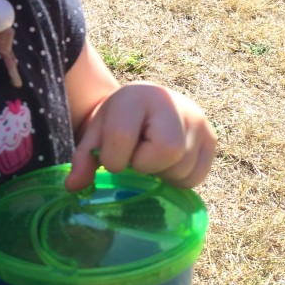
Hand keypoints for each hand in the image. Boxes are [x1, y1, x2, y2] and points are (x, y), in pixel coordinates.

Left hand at [66, 82, 216, 191]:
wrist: (146, 103)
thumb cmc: (118, 120)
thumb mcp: (96, 133)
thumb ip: (84, 158)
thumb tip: (73, 187)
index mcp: (137, 97)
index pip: (124, 137)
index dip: (114, 158)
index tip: (113, 156)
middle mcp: (174, 103)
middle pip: (167, 152)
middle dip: (146, 165)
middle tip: (138, 157)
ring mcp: (198, 121)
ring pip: (183, 169)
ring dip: (162, 174)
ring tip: (152, 157)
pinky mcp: (212, 139)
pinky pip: (197, 177)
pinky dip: (179, 179)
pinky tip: (167, 164)